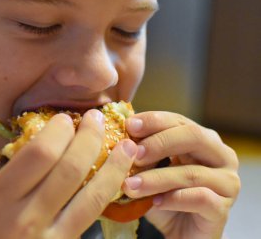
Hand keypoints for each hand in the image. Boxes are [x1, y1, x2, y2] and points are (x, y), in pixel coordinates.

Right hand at [0, 110, 136, 238]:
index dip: (58, 131)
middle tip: (96, 119)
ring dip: (114, 165)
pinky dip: (110, 192)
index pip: (40, 154)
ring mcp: (52, 237)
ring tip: (127, 145)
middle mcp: (28, 217)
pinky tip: (119, 178)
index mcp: (0, 198)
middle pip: (70, 168)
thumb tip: (43, 143)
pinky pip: (94, 216)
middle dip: (90, 137)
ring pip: (93, 194)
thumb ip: (11, 175)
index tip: (65, 119)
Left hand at [123, 111, 239, 238]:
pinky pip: (200, 198)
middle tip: (134, 153)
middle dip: (159, 143)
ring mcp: (227, 182)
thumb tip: (121, 139)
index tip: (129, 126)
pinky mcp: (223, 209)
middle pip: (193, 137)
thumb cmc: (165, 196)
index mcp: (203, 140)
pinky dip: (174, 199)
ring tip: (130, 186)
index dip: (154, 121)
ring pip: (192, 172)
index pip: (179, 121)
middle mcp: (221, 156)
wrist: (181, 232)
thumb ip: (142, 153)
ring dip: (156, 178)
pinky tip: (155, 203)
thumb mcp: (151, 170)